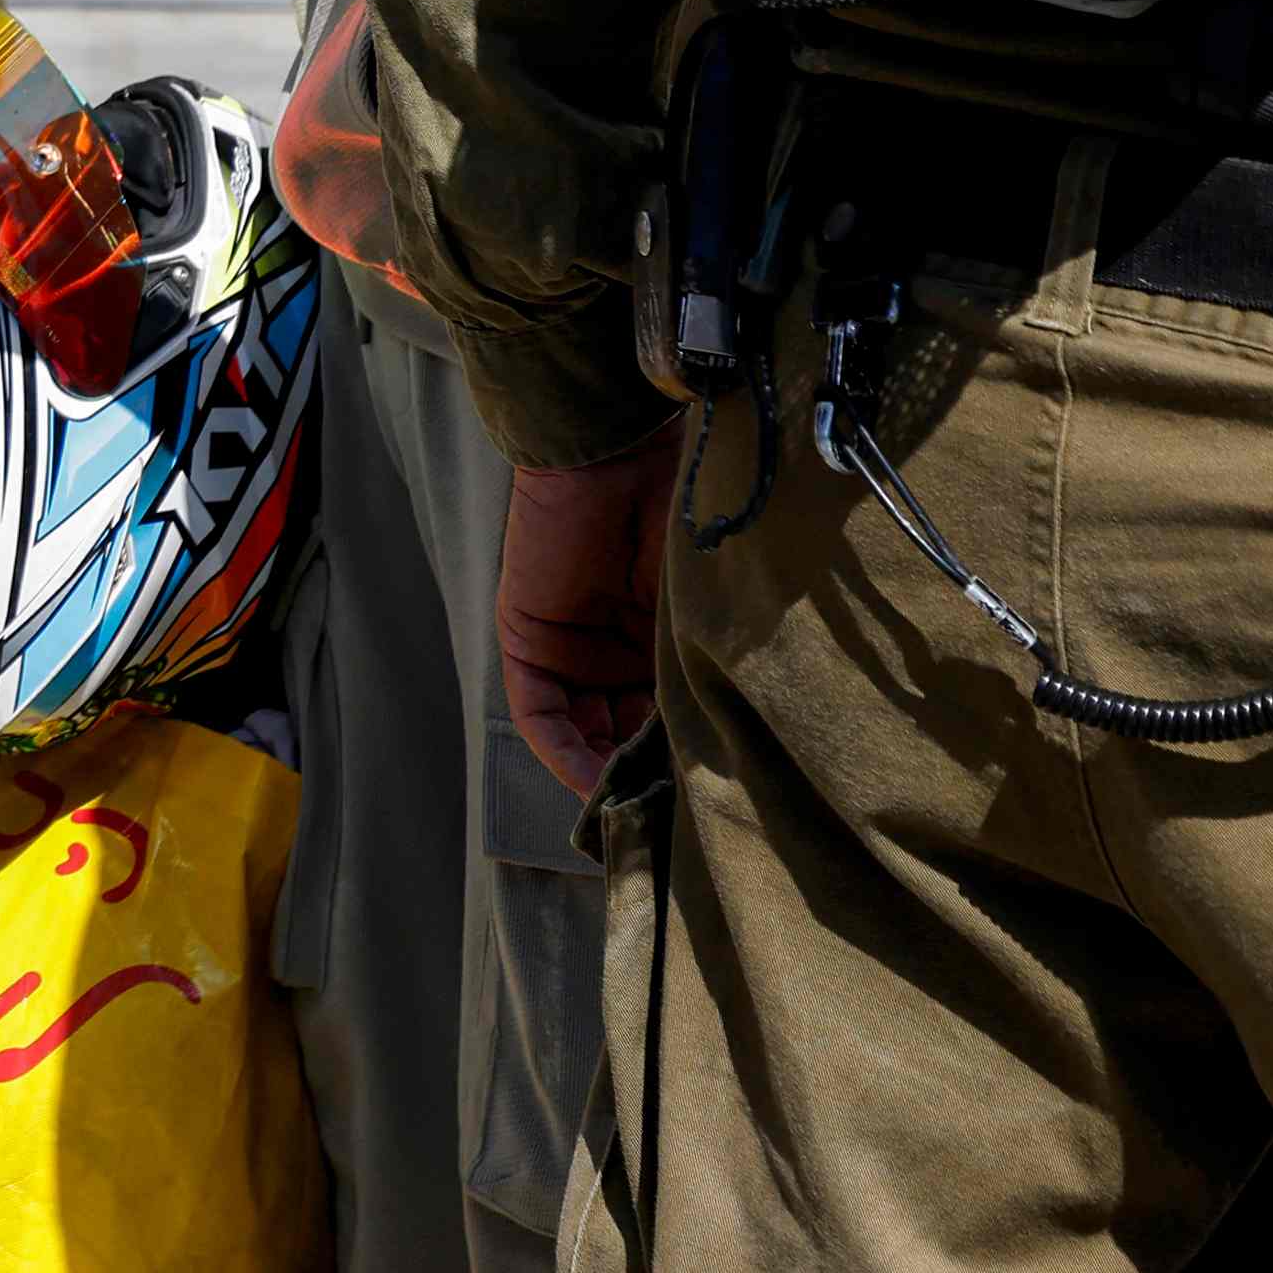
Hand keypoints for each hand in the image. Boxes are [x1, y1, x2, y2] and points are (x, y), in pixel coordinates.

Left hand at [496, 439, 685, 799]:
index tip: (717, 803)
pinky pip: (537, 712)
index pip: (671, 718)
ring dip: (605, 774)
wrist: (624, 453)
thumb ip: (712, 669)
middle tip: (676, 819)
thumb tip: (746, 751)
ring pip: (584, 732)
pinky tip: (589, 780)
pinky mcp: (526, 638)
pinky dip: (561, 749)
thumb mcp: (708, 610)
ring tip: (637, 812)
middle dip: (647, 778)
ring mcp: (571, 647)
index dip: (688, 762)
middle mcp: (619, 652)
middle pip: (626, 734)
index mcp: (667, 642)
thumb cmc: (687, 516)